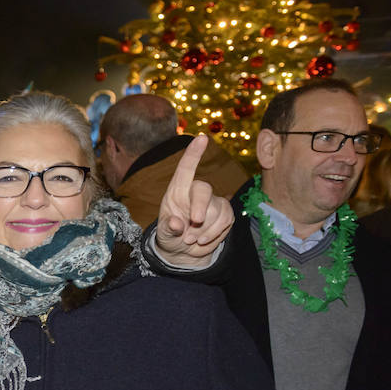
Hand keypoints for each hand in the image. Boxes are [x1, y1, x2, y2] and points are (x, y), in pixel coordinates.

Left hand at [153, 136, 232, 268]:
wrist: (183, 251)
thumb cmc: (170, 235)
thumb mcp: (164, 234)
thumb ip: (168, 228)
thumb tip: (176, 223)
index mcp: (177, 191)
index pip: (185, 169)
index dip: (193, 154)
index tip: (201, 138)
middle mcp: (195, 192)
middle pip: (203, 190)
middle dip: (200, 209)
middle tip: (192, 227)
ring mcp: (213, 201)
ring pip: (217, 210)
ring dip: (205, 230)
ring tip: (190, 240)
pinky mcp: (225, 213)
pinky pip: (226, 221)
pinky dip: (214, 234)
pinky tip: (202, 241)